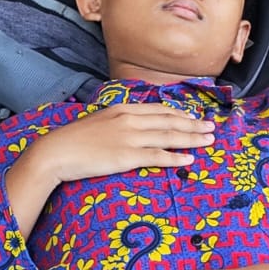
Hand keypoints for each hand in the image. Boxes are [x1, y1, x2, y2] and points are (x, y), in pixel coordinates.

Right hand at [28, 103, 215, 184]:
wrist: (57, 150)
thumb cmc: (73, 140)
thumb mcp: (98, 122)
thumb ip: (117, 122)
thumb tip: (129, 127)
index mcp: (123, 109)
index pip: (158, 109)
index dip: (179, 113)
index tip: (194, 116)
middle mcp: (130, 119)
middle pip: (169, 121)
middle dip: (193, 124)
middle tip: (211, 127)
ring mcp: (130, 137)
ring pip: (168, 136)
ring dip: (192, 138)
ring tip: (208, 141)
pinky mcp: (127, 156)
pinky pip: (157, 156)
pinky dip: (175, 158)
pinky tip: (189, 160)